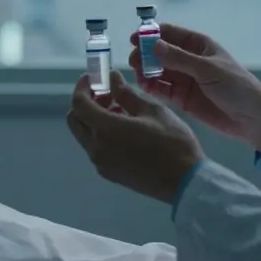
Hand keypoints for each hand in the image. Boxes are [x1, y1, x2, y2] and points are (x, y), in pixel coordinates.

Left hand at [66, 71, 203, 202]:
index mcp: (105, 129)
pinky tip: (124, 130)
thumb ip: (126, 93)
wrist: (185, 182)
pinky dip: (101, 134)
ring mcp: (101, 163)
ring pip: (84, 135)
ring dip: (94, 119)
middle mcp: (96, 148)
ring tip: (121, 110)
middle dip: (85, 103)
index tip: (94, 78)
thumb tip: (111, 78)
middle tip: (106, 94)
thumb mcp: (152, 110)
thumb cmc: (172, 142)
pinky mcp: (109, 174)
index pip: (78, 103)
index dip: (83, 86)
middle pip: (75, 120)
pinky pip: (95, 148)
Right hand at [129, 23, 260, 151]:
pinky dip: (152, 87)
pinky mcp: (182, 98)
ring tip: (140, 77)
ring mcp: (185, 79)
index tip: (134, 40)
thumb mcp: (208, 69)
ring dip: (146, 72)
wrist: (252, 118)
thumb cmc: (235, 87)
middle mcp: (189, 60)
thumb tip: (153, 45)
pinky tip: (145, 87)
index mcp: (199, 45)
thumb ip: (179, 58)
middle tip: (134, 62)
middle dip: (145, 55)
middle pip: (160, 52)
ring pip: (158, 71)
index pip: (170, 34)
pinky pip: (162, 88)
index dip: (151, 35)